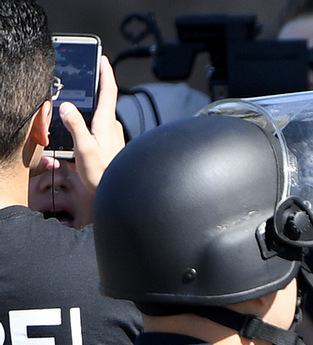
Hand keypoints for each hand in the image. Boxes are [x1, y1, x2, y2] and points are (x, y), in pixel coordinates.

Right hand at [57, 56, 123, 196]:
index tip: (103, 59)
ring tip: (76, 127)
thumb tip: (68, 106)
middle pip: (102, 103)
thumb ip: (75, 126)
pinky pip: (99, 132)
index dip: (106, 73)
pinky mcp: (111, 145)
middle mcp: (113, 127)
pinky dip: (89, 131)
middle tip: (84, 87)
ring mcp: (113, 136)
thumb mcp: (84, 149)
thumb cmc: (102, 174)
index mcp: (106, 123)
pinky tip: (81, 145)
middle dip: (93, 94)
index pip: (109, 91)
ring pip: (99, 118)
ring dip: (88, 117)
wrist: (118, 192)